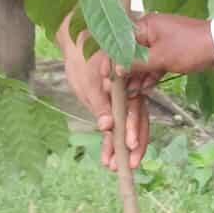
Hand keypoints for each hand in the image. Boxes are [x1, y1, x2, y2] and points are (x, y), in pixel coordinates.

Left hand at [61, 31, 147, 170]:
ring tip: (114, 168)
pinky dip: (111, 142)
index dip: (133, 131)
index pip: (135, 113)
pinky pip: (115, 126)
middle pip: (135, 124)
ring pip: (125, 128)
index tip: (130, 148)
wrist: (78, 44)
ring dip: (120, 149)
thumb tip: (106, 127)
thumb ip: (99, 104)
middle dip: (131, 147)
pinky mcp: (110, 106)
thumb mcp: (88, 82)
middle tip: (126, 167)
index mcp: (126, 88)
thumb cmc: (83, 59)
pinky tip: (107, 157)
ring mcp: (120, 101)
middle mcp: (127, 95)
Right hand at [116, 13, 213, 96]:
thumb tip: (116, 70)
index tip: (105, 76)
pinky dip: (150, 75)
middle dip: (124, 71)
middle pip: (130, 52)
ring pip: (143, 60)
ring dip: (137, 76)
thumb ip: (136, 63)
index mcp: (145, 25)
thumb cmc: (190, 47)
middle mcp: (150, 31)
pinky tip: (146, 89)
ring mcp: (161, 42)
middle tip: (119, 90)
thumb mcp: (160, 57)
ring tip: (131, 94)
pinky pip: (155, 64)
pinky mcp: (171, 52)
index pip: (119, 41)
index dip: (111, 59)